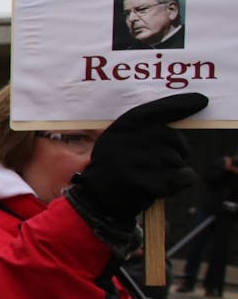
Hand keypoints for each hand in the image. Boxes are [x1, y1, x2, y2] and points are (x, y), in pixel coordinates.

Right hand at [68, 93, 205, 225]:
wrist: (96, 196)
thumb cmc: (118, 165)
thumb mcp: (122, 139)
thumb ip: (146, 127)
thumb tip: (184, 111)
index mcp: (122, 126)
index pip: (157, 110)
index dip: (181, 104)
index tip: (201, 101)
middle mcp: (126, 140)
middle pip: (174, 138)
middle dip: (178, 149)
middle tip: (165, 160)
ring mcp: (133, 161)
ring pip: (176, 160)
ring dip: (173, 169)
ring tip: (154, 174)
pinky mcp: (141, 182)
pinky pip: (181, 177)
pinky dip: (182, 180)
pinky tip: (169, 183)